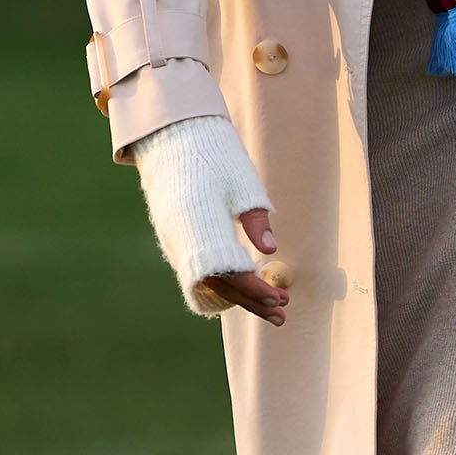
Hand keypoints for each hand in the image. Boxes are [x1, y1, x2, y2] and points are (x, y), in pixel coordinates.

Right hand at [133, 112, 285, 324]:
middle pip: (219, 286)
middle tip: (282, 313)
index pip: (229, 270)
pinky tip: (246, 289)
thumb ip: (254, 218)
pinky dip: (224, 286)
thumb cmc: (212, 157)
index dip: (254, 288)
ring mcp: (175, 244)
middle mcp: (181, 240)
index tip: (279, 297)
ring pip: (209, 283)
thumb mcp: (241, 183)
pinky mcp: (176, 244)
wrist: (173, 141)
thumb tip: (271, 249)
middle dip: (252, 302)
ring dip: (241, 297)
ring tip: (272, 306)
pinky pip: (199, 274)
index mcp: (198, 223)